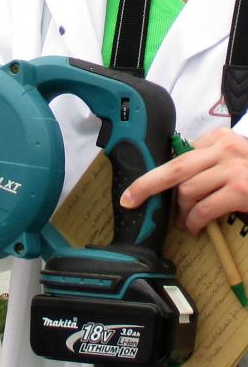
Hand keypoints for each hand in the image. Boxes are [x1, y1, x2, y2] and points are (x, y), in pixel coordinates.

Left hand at [120, 128, 247, 233]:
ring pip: (187, 191)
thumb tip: (175, 181)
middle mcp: (226, 148)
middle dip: (146, 185)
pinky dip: (195, 221)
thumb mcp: (235, 161)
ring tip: (186, 223)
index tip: (138, 189)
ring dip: (182, 213)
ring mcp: (235, 168)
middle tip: (130, 200)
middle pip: (174, 167)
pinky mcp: (241, 190)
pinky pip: (204, 208)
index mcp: (221, 138)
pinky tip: (197, 228)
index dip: (156, 175)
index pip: (180, 154)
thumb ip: (208, 163)